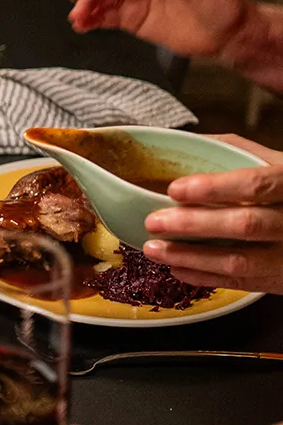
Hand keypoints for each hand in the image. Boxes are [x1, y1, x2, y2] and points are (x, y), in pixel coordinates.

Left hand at [143, 139, 282, 292]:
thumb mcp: (277, 163)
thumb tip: (190, 143)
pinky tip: (176, 267)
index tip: (176, 188)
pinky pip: (239, 282)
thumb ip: (239, 152)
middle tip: (154, 222)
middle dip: (194, 225)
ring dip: (190, 256)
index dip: (215, 187)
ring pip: (238, 260)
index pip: (256, 185)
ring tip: (154, 249)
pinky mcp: (278, 279)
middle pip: (244, 225)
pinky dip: (203, 276)